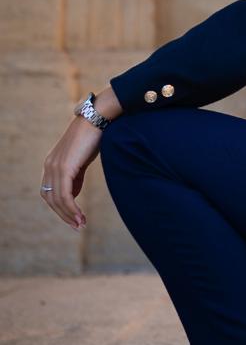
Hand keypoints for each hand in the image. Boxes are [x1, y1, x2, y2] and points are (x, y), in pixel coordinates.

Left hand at [40, 87, 122, 231]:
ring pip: (57, 199)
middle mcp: (49, 166)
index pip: (49, 192)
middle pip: (50, 198)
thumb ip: (76, 176)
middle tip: (78, 226)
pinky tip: (81, 216)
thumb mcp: (82, 160)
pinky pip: (65, 195)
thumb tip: (74, 193)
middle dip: (64, 215)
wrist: (97, 118)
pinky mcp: (64, 168)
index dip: (59, 207)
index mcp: (52, 164)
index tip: (74, 217)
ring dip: (69, 215)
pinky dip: (72, 208)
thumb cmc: (93, 137)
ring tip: (81, 224)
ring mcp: (55, 167)